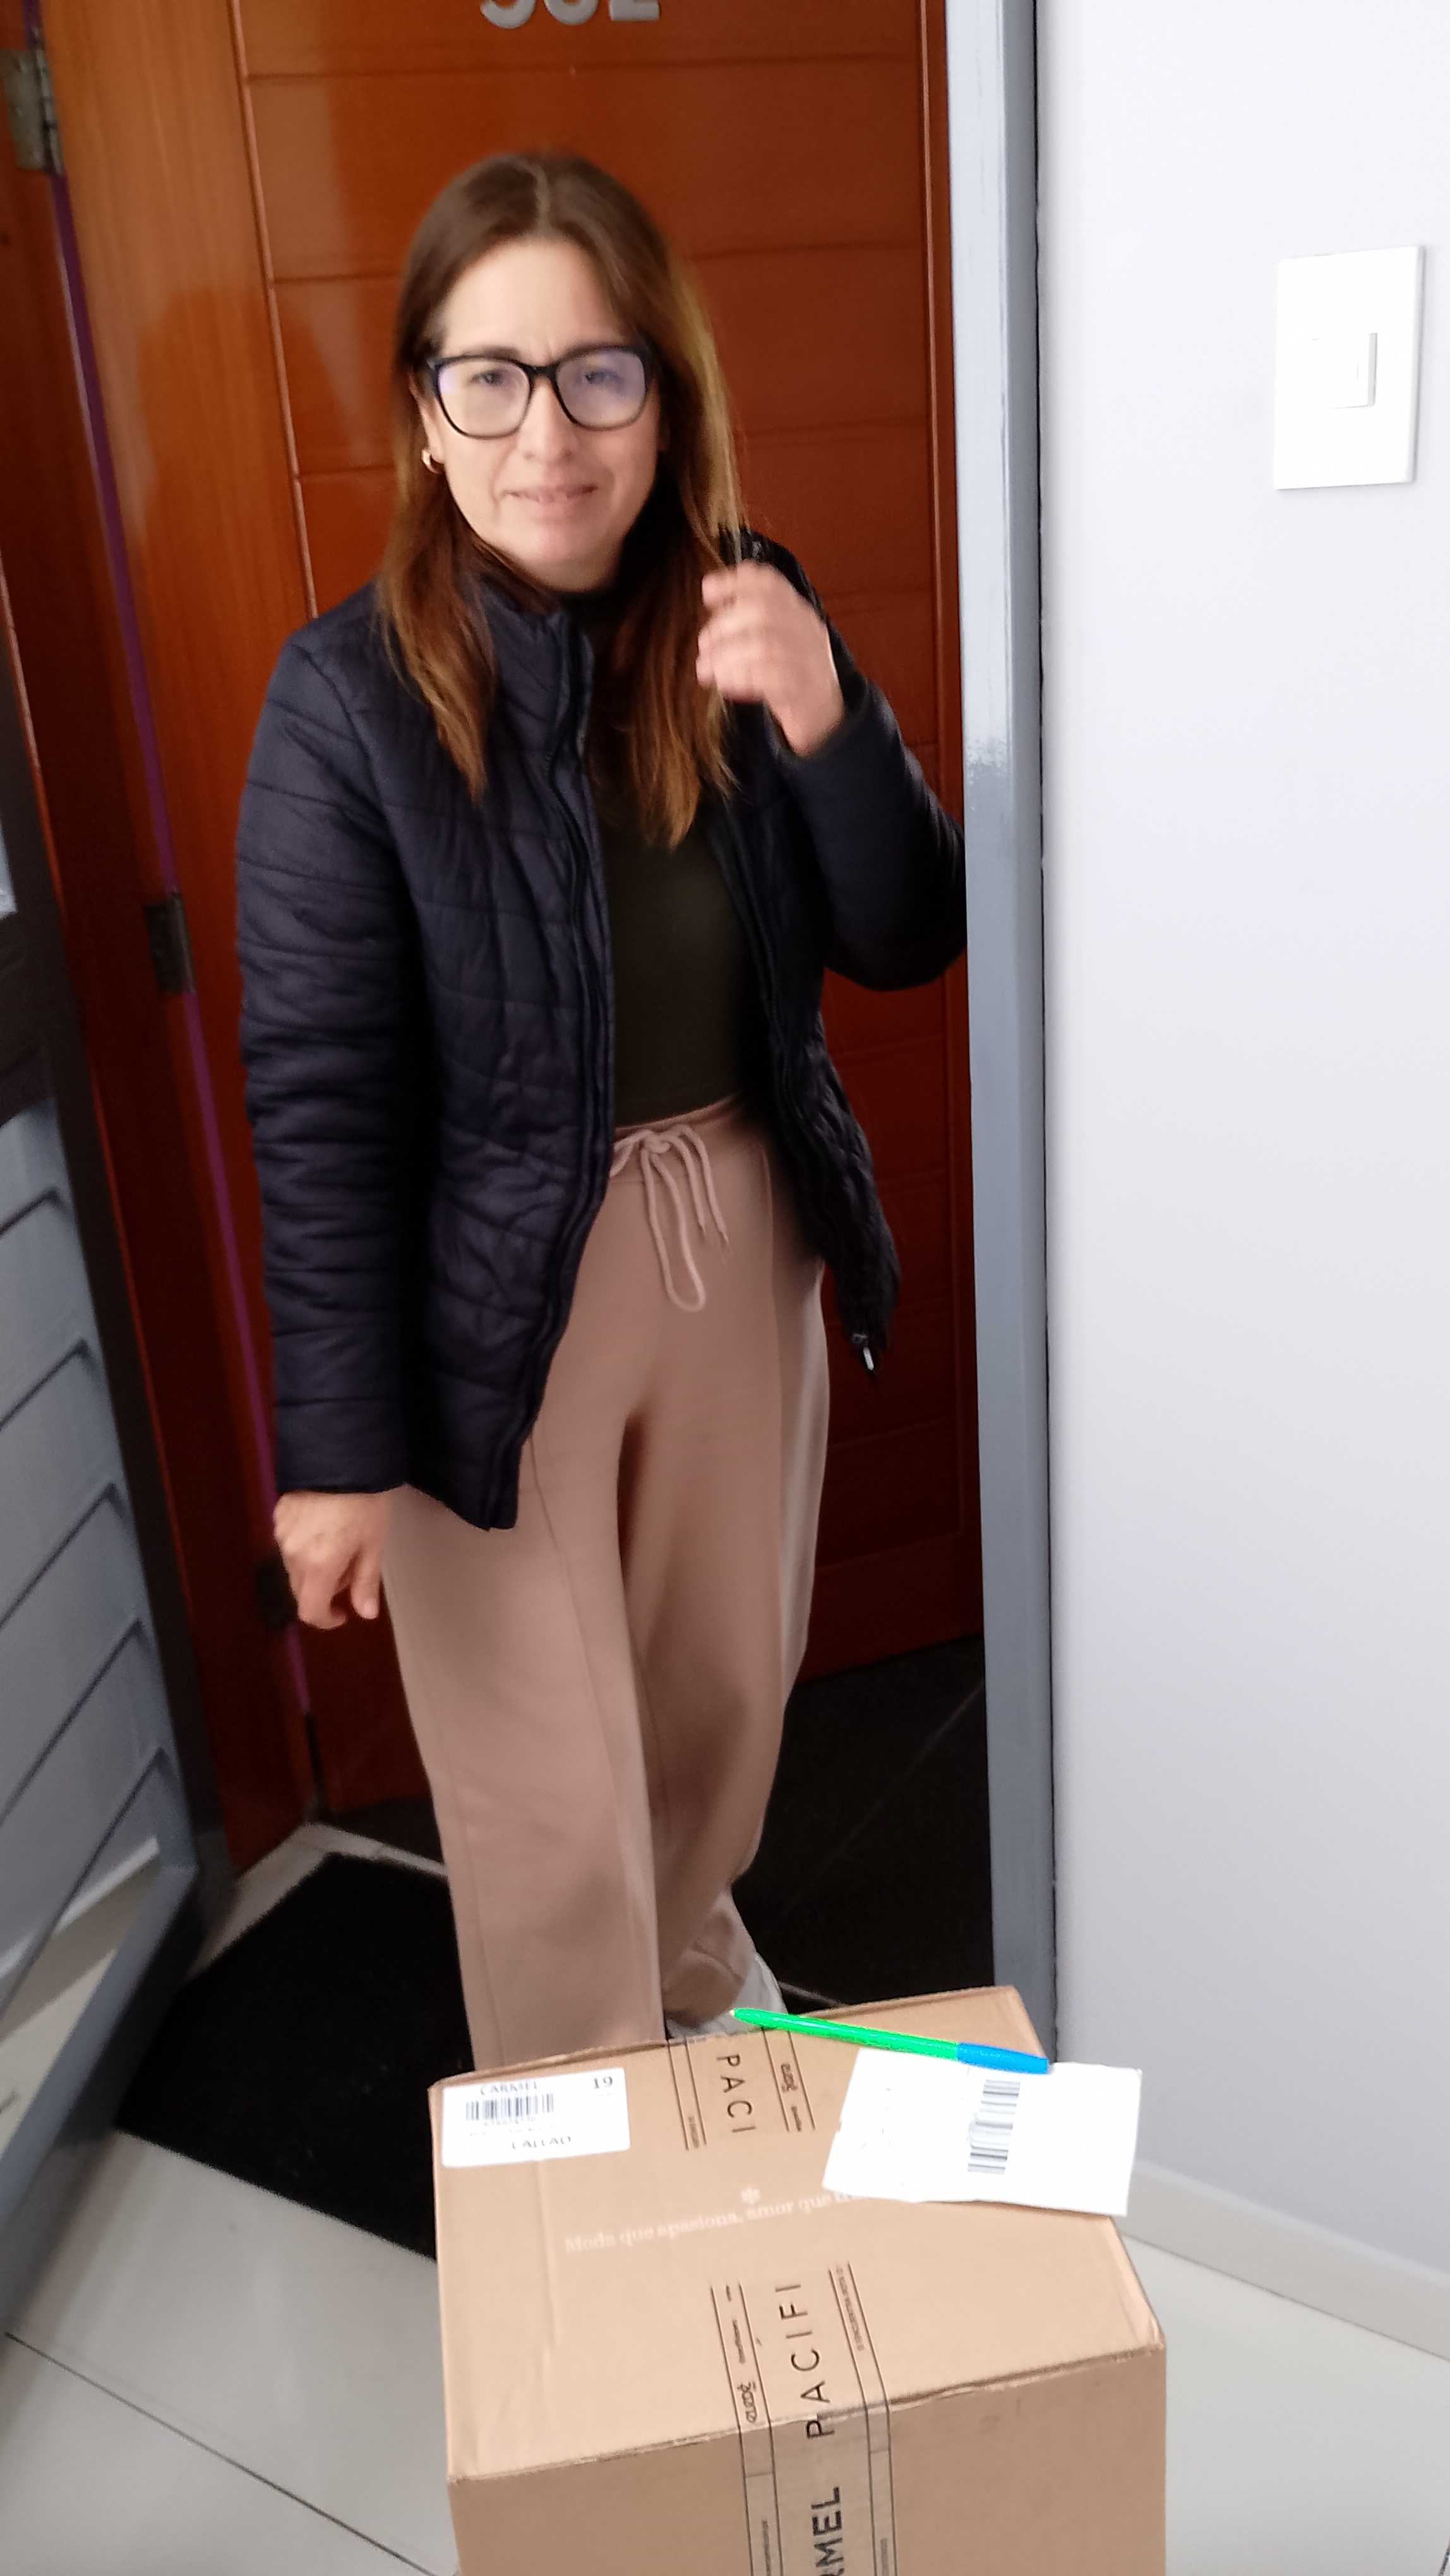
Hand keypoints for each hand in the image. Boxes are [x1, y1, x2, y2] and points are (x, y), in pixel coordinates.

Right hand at [273, 1488, 399, 1630]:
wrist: (341, 1454)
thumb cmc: (364, 1500)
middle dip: (325, 1590)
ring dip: (314, 1568)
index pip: (310, 1611)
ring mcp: (282, 1534)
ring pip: (294, 1568)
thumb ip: (366, 1582)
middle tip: (350, 1566)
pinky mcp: (278, 1516)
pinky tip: (325, 1525)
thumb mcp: (373, 1543)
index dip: (325, 1620)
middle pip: (301, 1591)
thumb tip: (365, 1613)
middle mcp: (293, 1554)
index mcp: (319, 1565)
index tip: (342, 1613)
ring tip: (340, 1540)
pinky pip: (289, 1544)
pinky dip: (305, 1547)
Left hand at [696, 563, 845, 756]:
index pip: (770, 584)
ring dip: (725, 655)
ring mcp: (809, 659)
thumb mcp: (777, 644)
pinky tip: (724, 683)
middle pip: (762, 611)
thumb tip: (711, 618)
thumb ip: (752, 626)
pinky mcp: (804, 690)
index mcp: (799, 614)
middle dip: (725, 624)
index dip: (736, 583)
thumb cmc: (791, 679)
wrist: (826, 720)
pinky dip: (739, 677)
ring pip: (762, 645)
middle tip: (704, 644)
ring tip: (705, 669)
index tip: (707, 590)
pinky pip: (768, 677)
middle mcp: (807, 631)